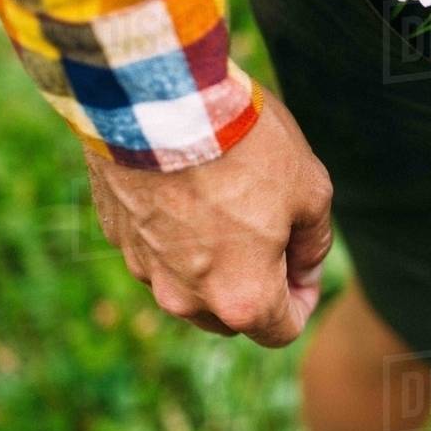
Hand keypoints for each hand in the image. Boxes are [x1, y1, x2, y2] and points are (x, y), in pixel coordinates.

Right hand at [85, 90, 332, 346]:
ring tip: (227, 199)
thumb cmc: (246, 146)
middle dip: (256, 284)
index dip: (302, 300)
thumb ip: (314, 242)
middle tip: (271, 227)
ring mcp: (144, 269)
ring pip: (189, 283)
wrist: (161, 99)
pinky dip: (175, 231)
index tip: (303, 264)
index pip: (282, 331)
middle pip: (231, 315)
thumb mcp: (310, 190)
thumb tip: (304, 268)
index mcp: (243, 298)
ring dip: (213, 259)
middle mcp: (186, 299)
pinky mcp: (116, 235)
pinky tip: (189, 183)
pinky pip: (155, 248)